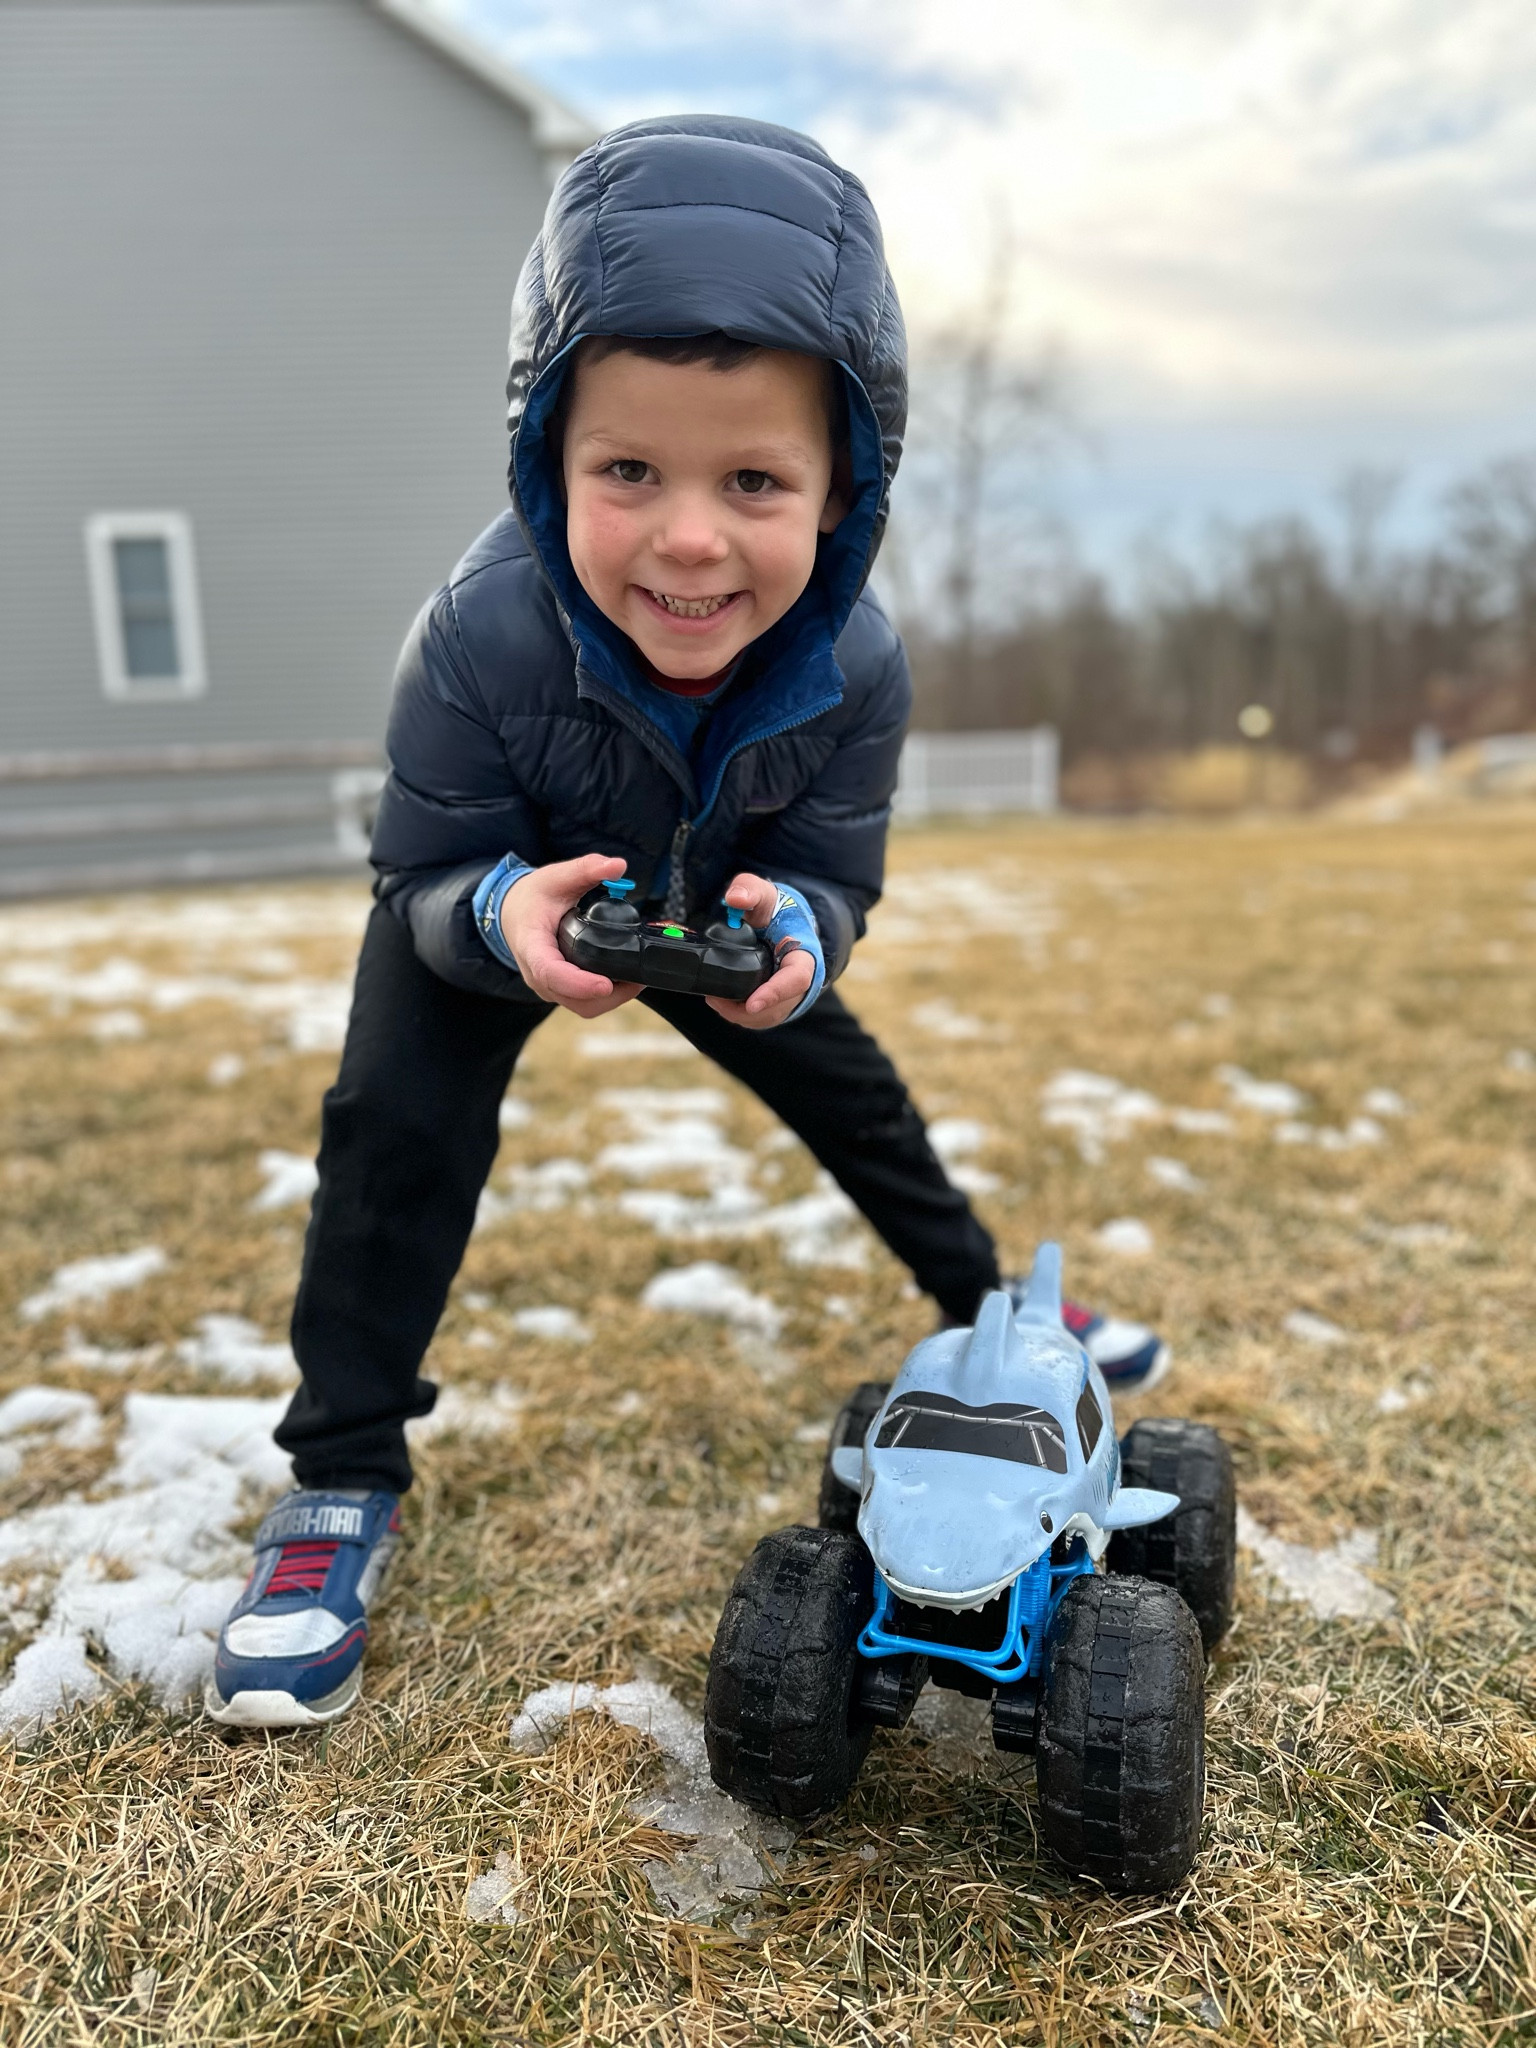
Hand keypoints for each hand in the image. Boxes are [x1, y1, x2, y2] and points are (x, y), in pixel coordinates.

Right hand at [499, 853, 642, 1017]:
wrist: (513, 913)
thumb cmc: (532, 898)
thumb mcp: (555, 877)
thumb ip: (585, 869)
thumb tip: (618, 866)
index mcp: (531, 947)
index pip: (550, 973)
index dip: (579, 984)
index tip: (605, 983)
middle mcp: (537, 975)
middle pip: (574, 999)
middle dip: (609, 996)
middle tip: (639, 976)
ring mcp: (549, 986)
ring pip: (582, 1006)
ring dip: (612, 999)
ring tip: (637, 977)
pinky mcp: (561, 990)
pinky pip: (584, 1003)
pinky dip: (607, 997)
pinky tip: (626, 979)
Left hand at [705, 872, 814, 1029]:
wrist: (783, 924)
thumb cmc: (776, 911)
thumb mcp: (763, 893)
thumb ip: (749, 890)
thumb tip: (734, 898)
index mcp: (805, 954)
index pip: (797, 979)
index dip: (775, 993)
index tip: (752, 1003)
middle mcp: (803, 981)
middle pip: (778, 1006)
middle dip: (745, 1009)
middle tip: (714, 997)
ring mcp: (791, 996)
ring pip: (767, 1017)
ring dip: (739, 1014)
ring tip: (714, 997)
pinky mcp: (778, 1005)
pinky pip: (761, 1019)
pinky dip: (739, 1015)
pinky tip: (721, 1001)